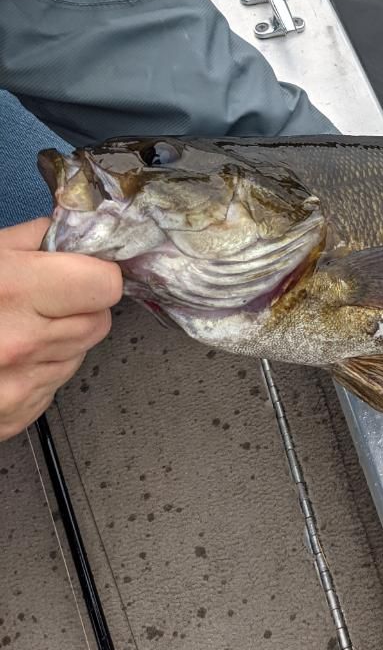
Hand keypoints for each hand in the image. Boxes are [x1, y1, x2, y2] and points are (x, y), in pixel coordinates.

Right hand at [0, 219, 122, 440]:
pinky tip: (2, 358)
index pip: (104, 283)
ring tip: (10, 327)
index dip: (94, 272)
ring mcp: (17, 387)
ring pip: (78, 354)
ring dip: (58, 340)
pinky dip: (37, 371)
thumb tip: (70, 232)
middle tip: (43, 297)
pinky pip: (52, 386)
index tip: (80, 269)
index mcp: (12, 289)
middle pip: (99, 321)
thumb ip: (28, 241)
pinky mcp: (12, 417)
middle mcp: (19, 342)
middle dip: (79, 306)